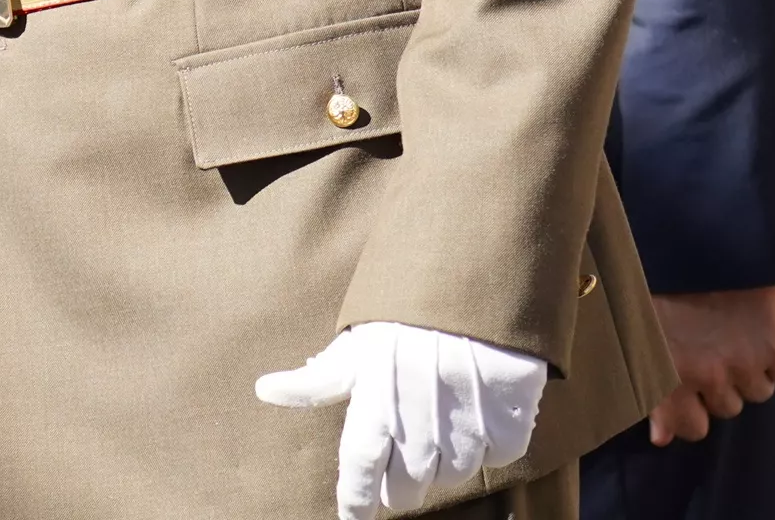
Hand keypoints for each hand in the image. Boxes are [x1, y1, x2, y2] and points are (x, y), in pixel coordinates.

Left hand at [256, 321, 547, 519]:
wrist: (471, 279)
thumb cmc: (404, 314)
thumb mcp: (355, 344)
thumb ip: (317, 380)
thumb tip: (264, 389)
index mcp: (374, 406)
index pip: (359, 473)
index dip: (355, 501)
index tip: (353, 517)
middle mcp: (418, 427)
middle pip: (407, 487)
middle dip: (401, 479)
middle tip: (402, 449)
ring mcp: (466, 429)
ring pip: (452, 475)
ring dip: (443, 459)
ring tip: (439, 417)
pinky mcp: (509, 423)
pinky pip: (496, 456)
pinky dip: (486, 442)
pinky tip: (475, 409)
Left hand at [645, 285, 774, 443]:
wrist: (705, 233)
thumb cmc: (660, 275)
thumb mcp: (640, 326)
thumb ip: (651, 384)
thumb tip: (660, 438)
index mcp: (667, 372)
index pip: (690, 429)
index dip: (693, 415)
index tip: (692, 396)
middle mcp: (708, 376)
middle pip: (728, 407)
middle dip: (721, 384)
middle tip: (711, 348)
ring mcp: (746, 364)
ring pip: (758, 393)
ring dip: (750, 371)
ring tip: (733, 333)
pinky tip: (762, 333)